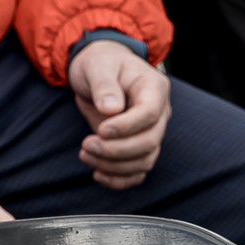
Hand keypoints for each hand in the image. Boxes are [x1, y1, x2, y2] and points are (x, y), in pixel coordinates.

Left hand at [68, 39, 171, 188]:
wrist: (101, 70)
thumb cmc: (101, 64)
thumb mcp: (98, 65)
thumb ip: (104, 86)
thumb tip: (111, 110)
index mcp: (154, 88)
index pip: (150, 114)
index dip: (127, 127)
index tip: (101, 130)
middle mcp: (159, 112)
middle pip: (150, 141)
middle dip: (116, 150)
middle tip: (86, 145)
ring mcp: (152, 131)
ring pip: (145, 160)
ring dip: (114, 166)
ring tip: (85, 155)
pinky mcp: (139, 146)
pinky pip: (138, 171)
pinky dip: (120, 180)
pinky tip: (98, 174)